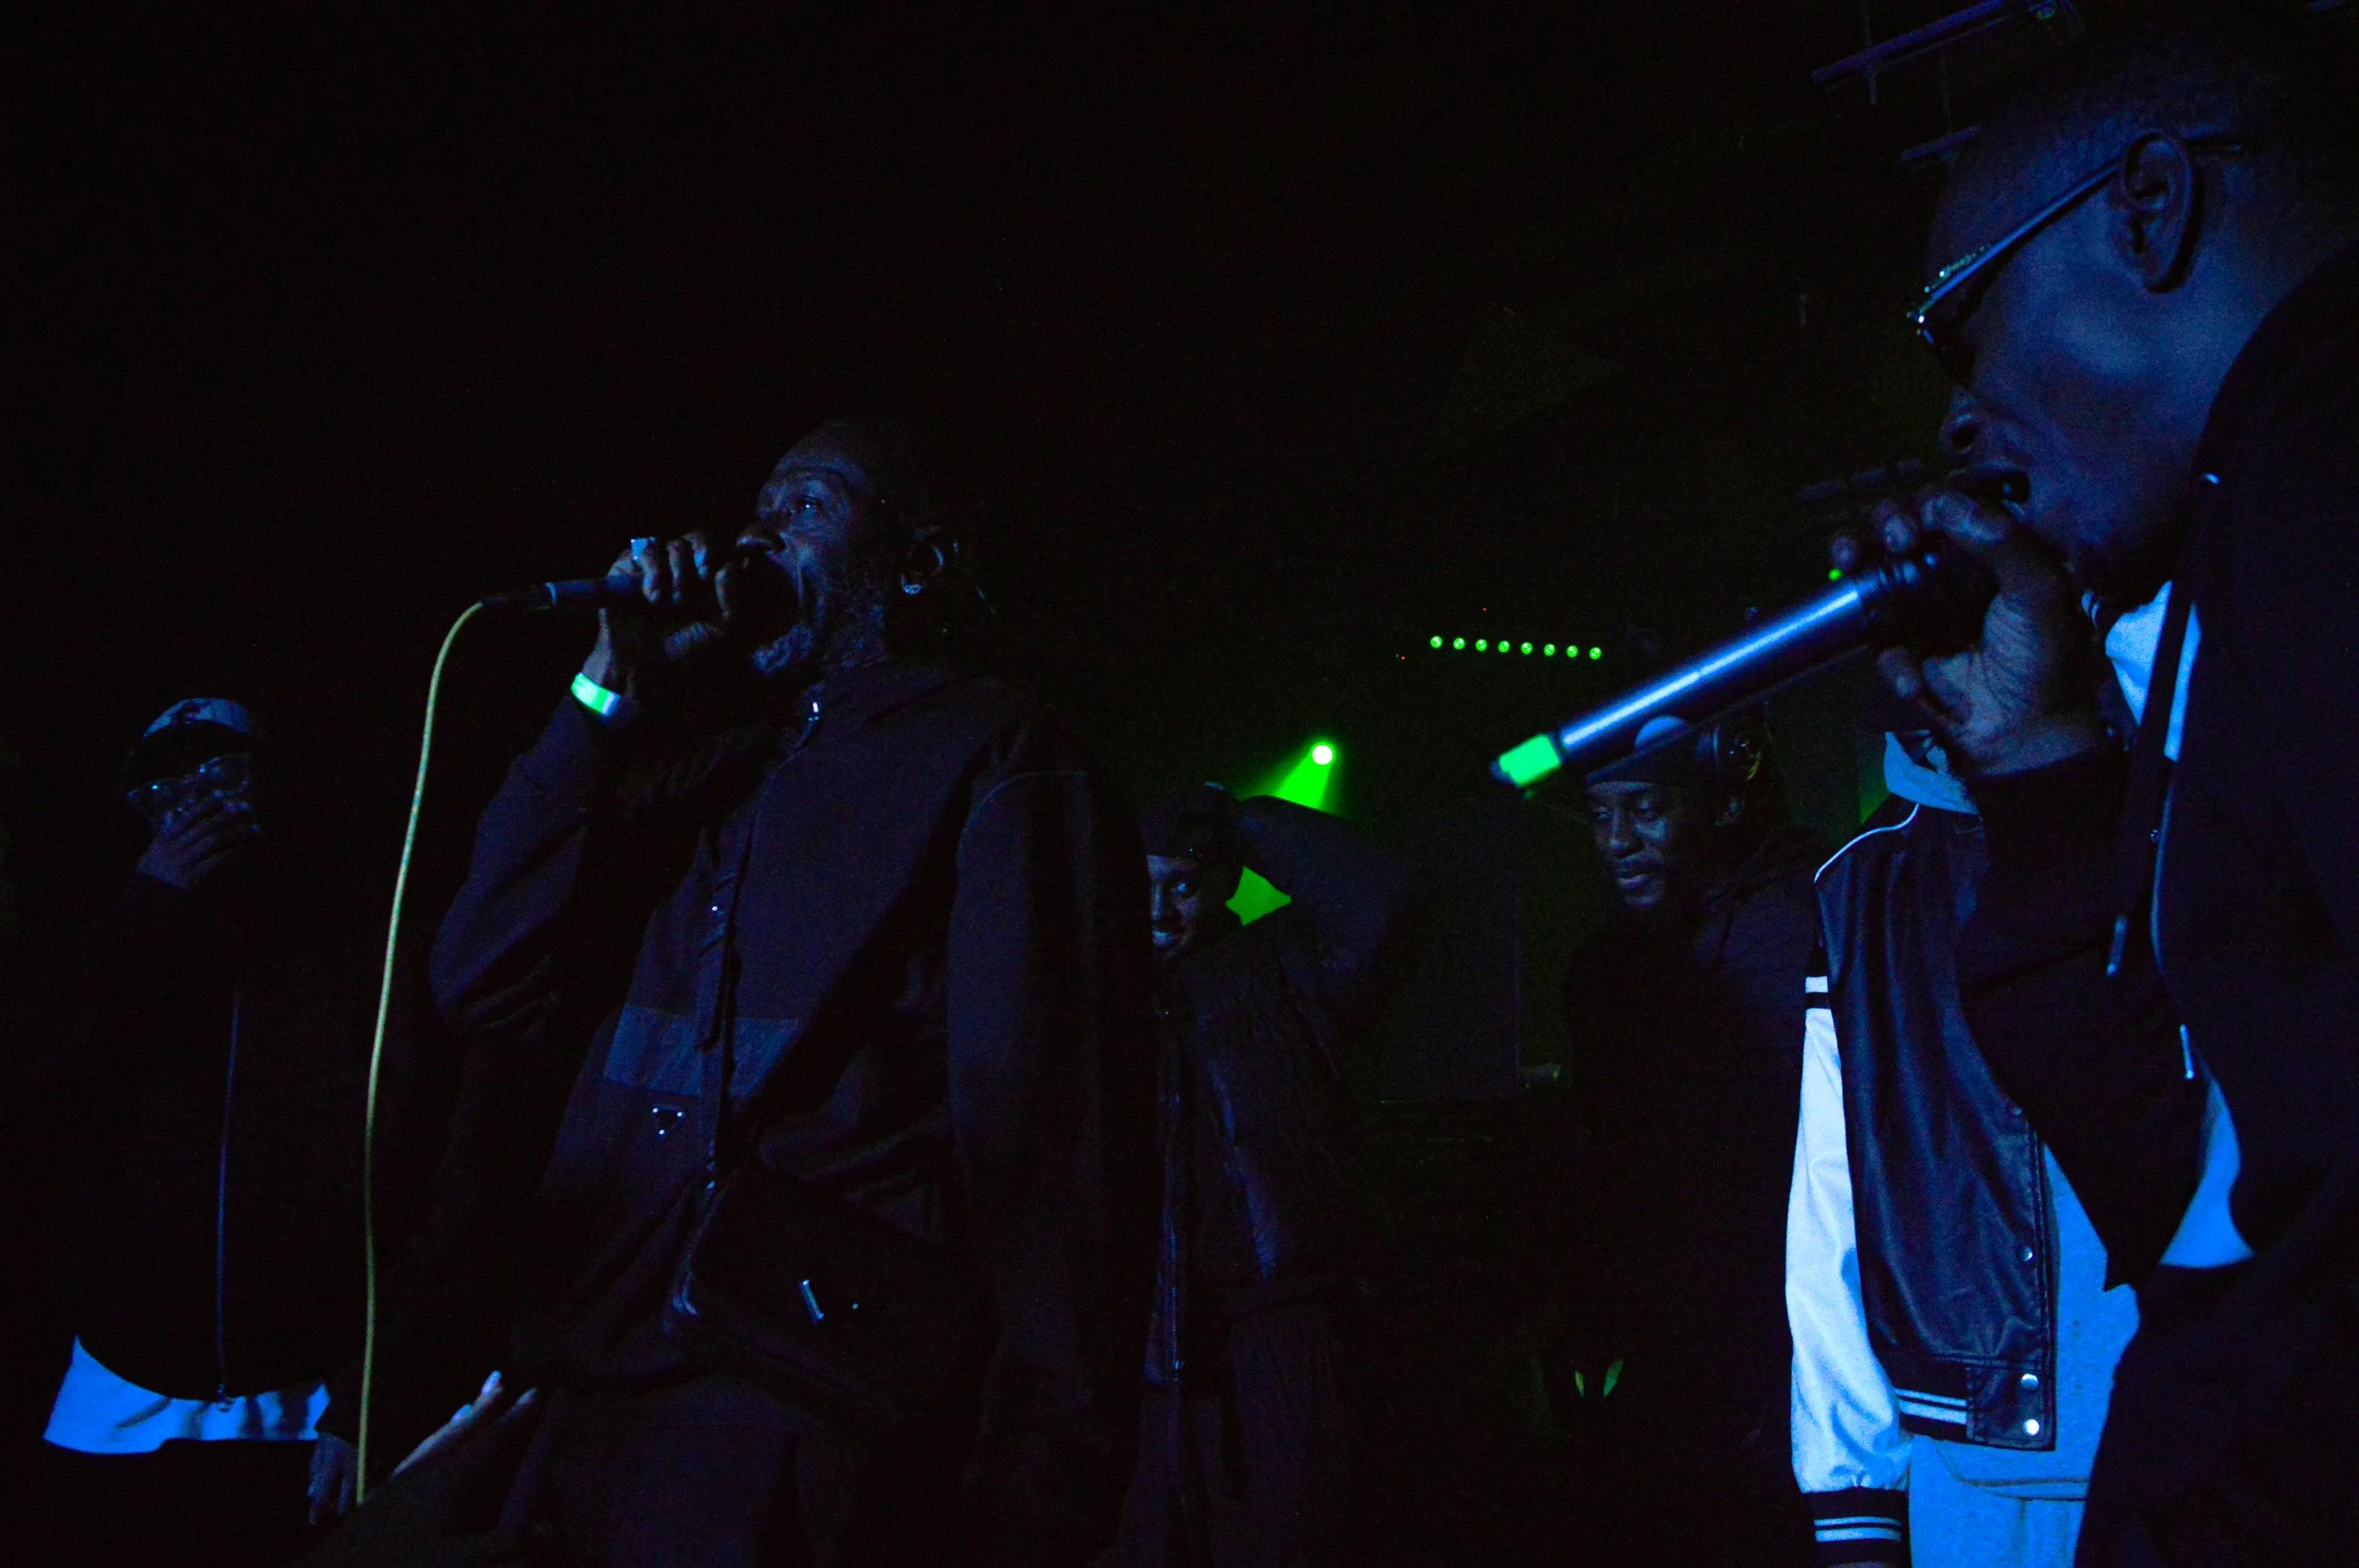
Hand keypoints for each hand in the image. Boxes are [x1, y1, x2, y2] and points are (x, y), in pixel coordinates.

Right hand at [135, 792, 261, 889]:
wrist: (149, 896)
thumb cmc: (153, 871)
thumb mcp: (155, 849)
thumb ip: (169, 832)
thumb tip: (181, 812)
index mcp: (165, 837)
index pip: (186, 816)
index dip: (203, 804)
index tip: (219, 794)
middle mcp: (175, 846)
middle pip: (204, 826)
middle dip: (226, 815)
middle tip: (245, 806)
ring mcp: (184, 860)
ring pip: (213, 841)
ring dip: (235, 832)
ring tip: (254, 827)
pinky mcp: (193, 875)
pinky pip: (216, 860)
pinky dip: (232, 853)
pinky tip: (245, 848)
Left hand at [296, 1372, 544, 1567]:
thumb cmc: (400, 1564)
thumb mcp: (455, 1561)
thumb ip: (503, 1544)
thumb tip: (553, 1530)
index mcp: (450, 1481)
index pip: (490, 1442)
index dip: (515, 1419)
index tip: (535, 1392)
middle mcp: (428, 1470)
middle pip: (462, 1431)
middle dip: (484, 1406)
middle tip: (501, 1378)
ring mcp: (403, 1479)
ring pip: (436, 1440)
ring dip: (458, 1421)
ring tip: (469, 1405)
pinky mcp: (385, 1493)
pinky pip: (417, 1454)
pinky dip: (432, 1442)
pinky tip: (428, 1449)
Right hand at [579, 532, 762, 696]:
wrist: (647, 664)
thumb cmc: (688, 648)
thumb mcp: (724, 631)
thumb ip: (736, 601)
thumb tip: (733, 565)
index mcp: (720, 578)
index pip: (741, 546)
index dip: (757, 537)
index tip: (775, 545)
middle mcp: (693, 566)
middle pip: (705, 538)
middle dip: (706, 553)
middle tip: (704, 576)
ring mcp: (664, 564)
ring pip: (677, 545)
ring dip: (679, 570)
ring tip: (673, 602)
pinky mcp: (634, 565)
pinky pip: (647, 550)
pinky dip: (654, 571)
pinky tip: (655, 598)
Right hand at [1843, 487, 2107, 776]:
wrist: (2022, 733)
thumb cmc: (2041, 658)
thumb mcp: (2039, 591)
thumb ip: (2001, 540)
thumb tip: (1942, 503)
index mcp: (1990, 551)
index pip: (1950, 506)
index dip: (1931, 502)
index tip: (1927, 518)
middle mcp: (1951, 570)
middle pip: (1902, 525)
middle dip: (1888, 521)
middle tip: (1898, 540)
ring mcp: (1918, 607)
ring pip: (1873, 565)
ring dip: (1855, 555)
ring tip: (1849, 561)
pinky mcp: (1897, 646)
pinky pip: (1875, 635)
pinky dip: (1891, 657)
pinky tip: (1914, 676)